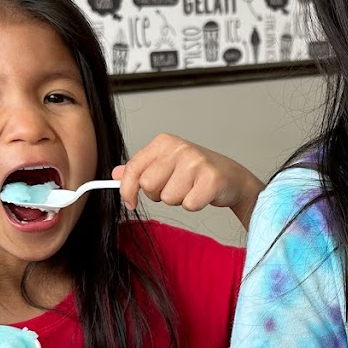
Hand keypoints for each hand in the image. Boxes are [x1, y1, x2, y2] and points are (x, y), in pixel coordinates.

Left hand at [113, 133, 262, 227]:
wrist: (232, 177)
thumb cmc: (197, 171)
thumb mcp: (165, 164)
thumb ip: (140, 168)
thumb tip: (115, 173)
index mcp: (164, 142)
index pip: (134, 169)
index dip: (127, 189)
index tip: (129, 201)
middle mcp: (179, 148)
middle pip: (148, 186)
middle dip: (159, 194)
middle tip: (175, 187)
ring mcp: (196, 162)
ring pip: (168, 198)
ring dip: (178, 200)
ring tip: (191, 188)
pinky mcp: (211, 179)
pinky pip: (188, 205)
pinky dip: (194, 205)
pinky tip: (202, 194)